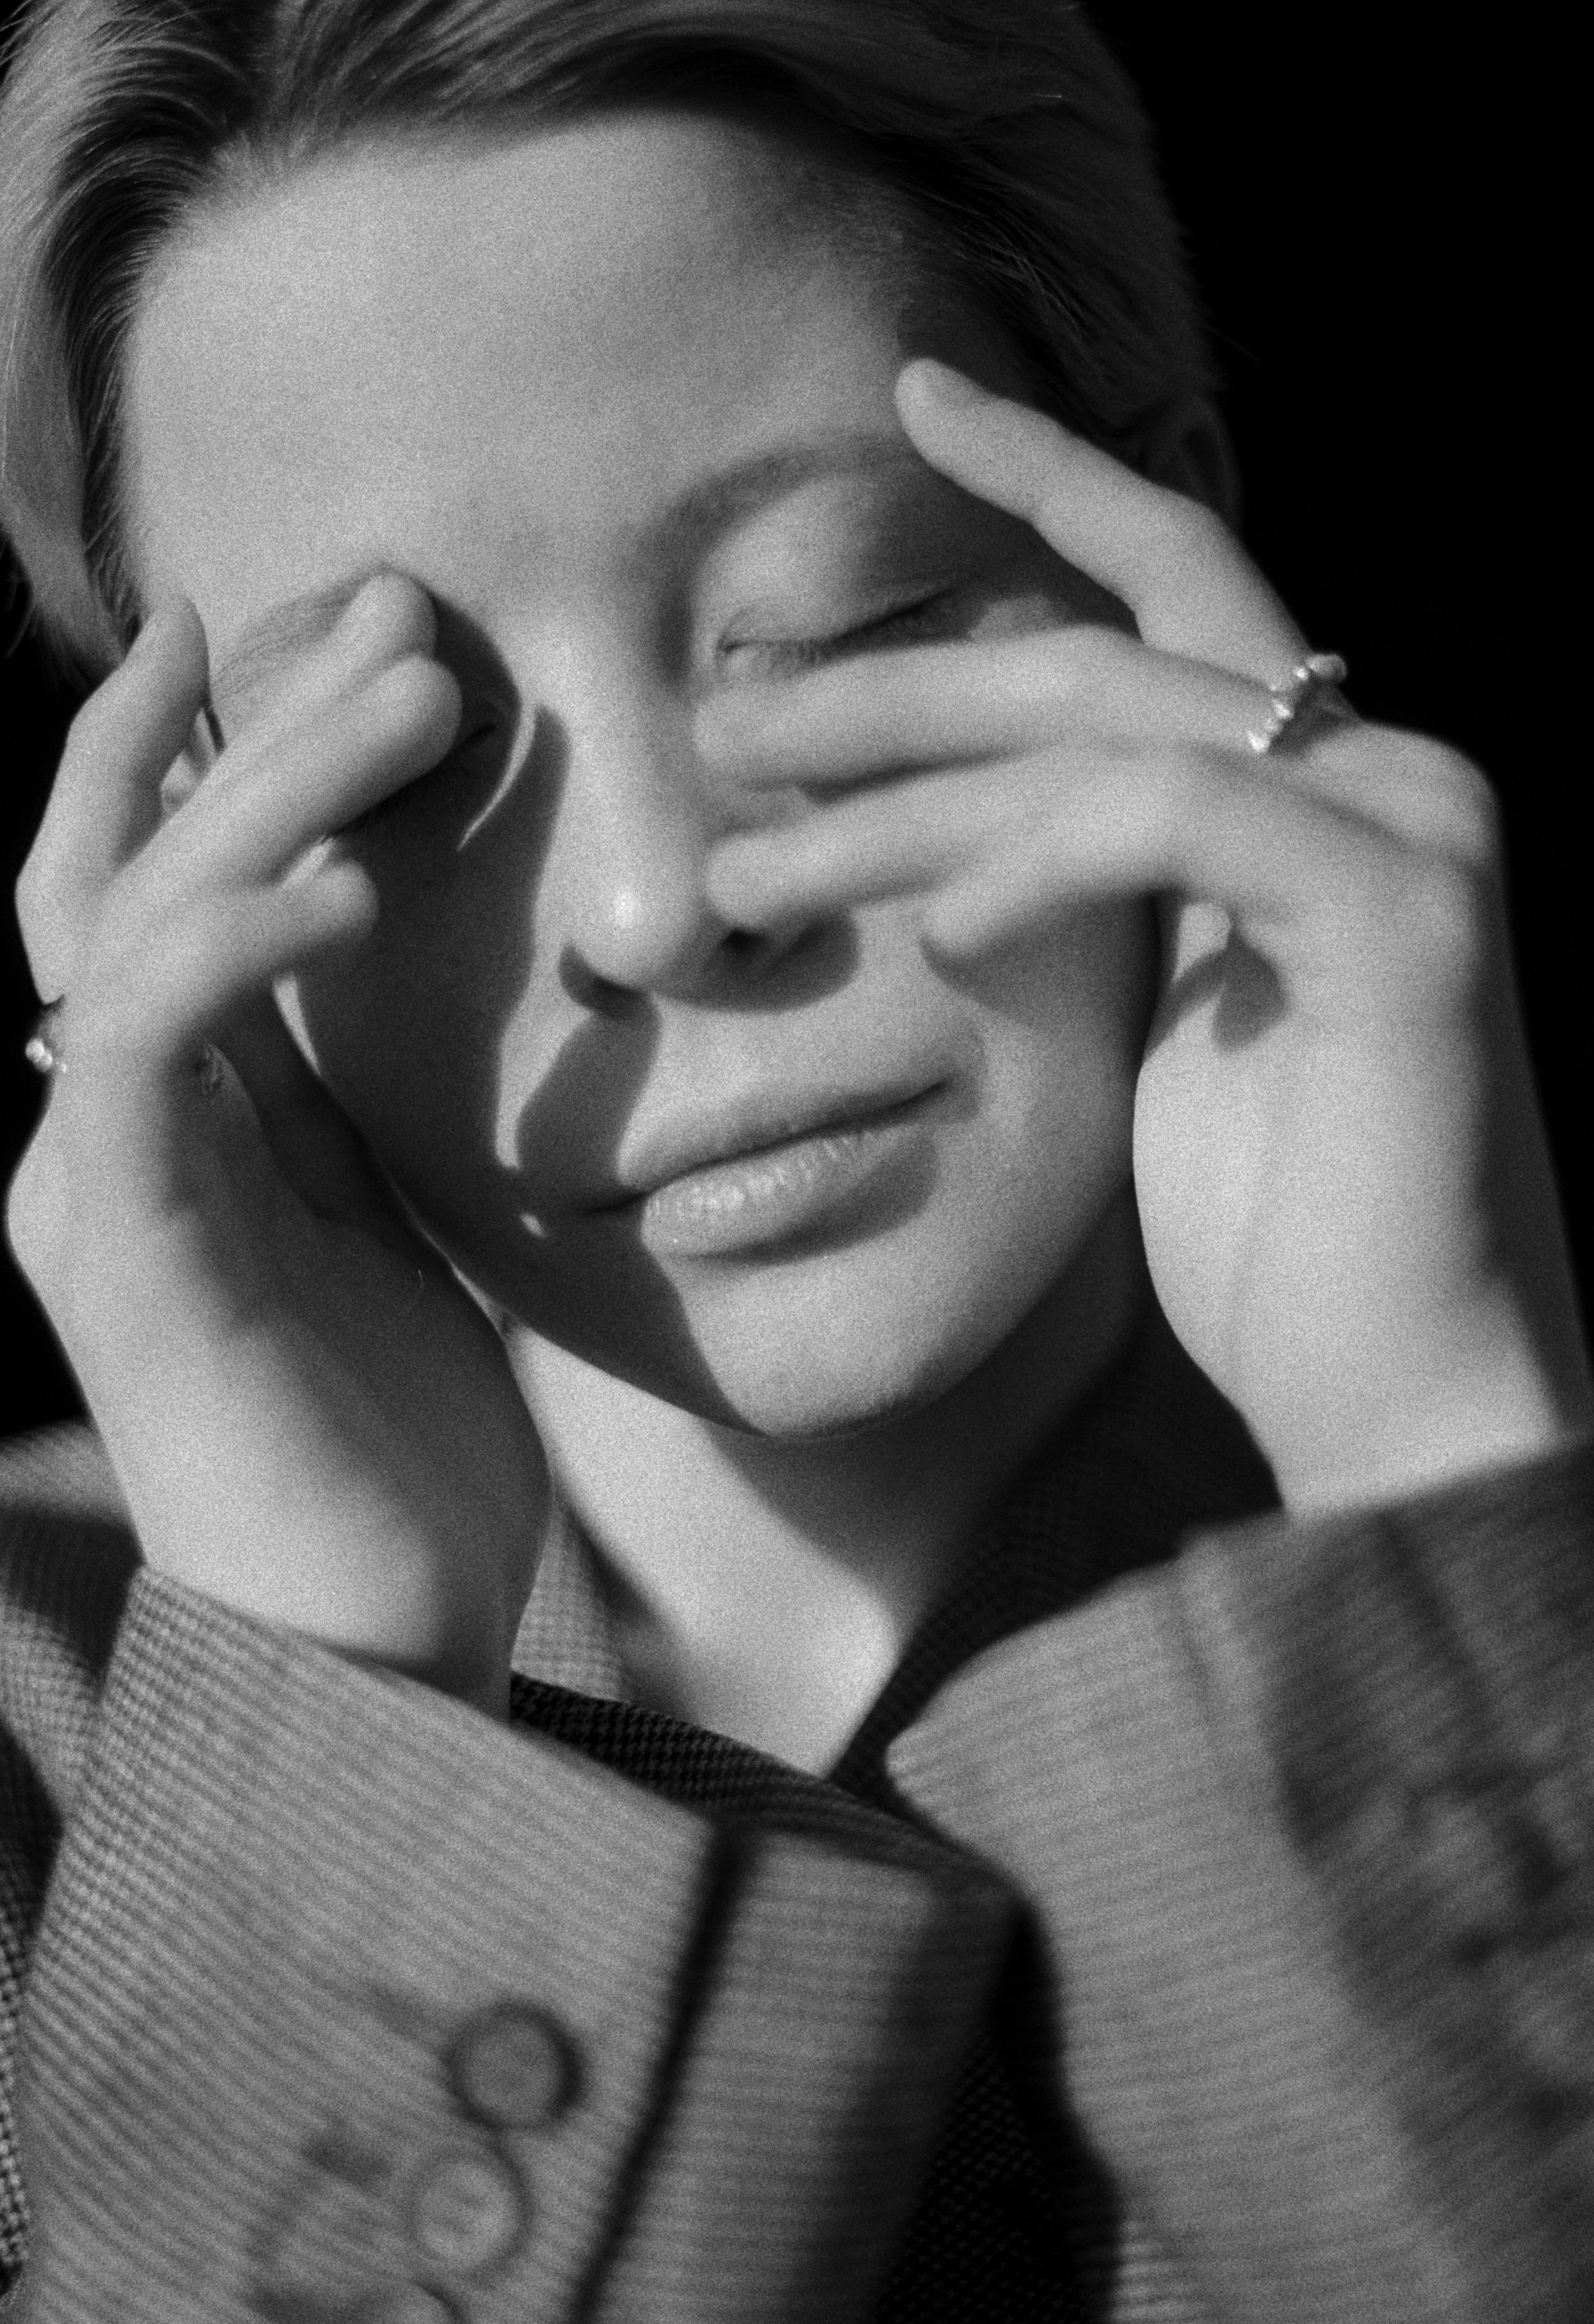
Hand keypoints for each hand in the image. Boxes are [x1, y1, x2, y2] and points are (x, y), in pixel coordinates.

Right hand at [8, 576, 547, 1710]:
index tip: (303, 619)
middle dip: (254, 719)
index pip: (148, 877)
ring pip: (133, 925)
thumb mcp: (398, 1217)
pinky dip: (233, 954)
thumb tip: (396, 958)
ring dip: (264, 791)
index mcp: (175, 1112)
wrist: (380, 1638)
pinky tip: (350, 893)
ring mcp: (98, 1187)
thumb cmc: (401, 1436)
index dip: (194, 737)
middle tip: (397, 607)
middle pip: (133, 865)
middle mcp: (104, 1128)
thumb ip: (358, 1090)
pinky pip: (147, 1061)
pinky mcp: (126, 1258)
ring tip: (411, 690)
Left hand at [702, 360, 1592, 1512]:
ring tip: (750, 869)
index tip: (915, 399)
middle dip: (888, 687)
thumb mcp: (1159, 1027)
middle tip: (722, 727)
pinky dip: (1044, 859)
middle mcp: (1385, 773)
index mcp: (1324, 783)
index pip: (1175, 580)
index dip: (1051, 474)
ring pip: (1107, 738)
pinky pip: (1179, 823)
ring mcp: (1413, 835)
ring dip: (903, 797)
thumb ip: (1099, 901)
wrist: (1407, 1392)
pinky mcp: (1407, 928)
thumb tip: (951, 847)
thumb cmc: (1276, 1232)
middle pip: (1098, 657)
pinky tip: (944, 933)